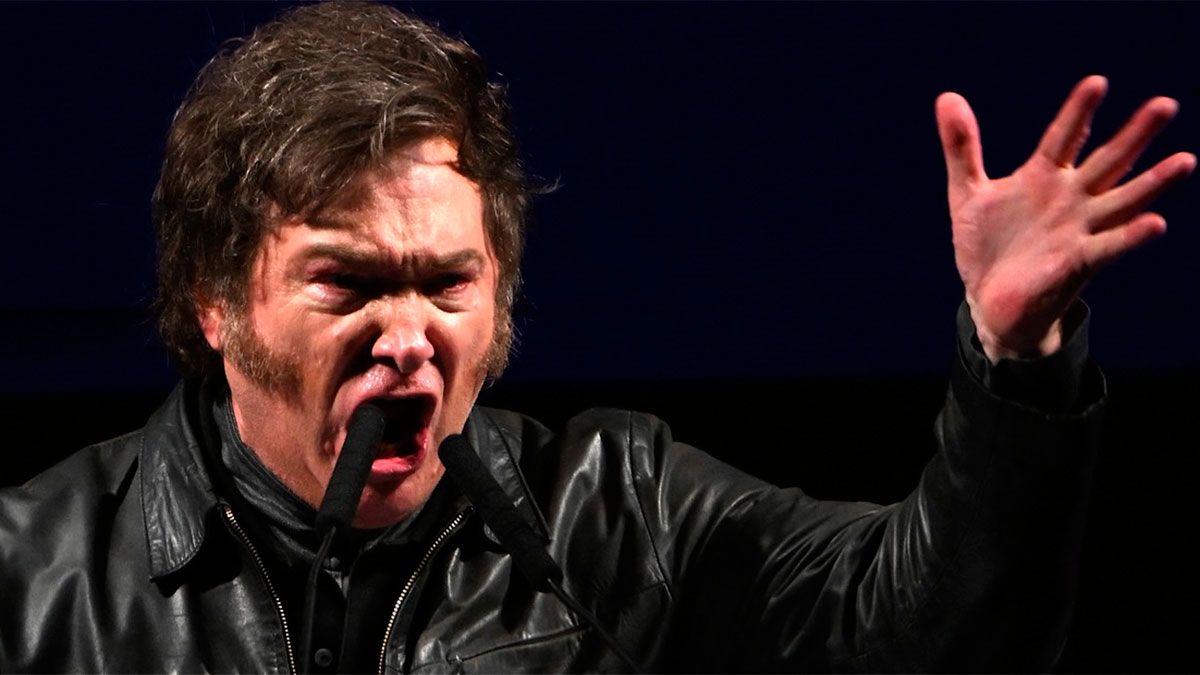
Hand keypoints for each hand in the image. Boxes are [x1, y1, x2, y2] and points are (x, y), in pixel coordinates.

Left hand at [936, 75, 1194, 361]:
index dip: (1078, 112)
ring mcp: (1079, 230)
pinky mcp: (1077, 263)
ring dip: (1153, 183)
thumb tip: (947, 97)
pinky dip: (1130, 236)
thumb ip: (962, 148)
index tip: (1097, 83)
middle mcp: (1070, 199)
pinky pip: (1109, 247)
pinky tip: (1155, 224)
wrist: (988, 302)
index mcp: (1043, 177)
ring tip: (1186, 160)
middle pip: (1108, 160)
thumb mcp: (966, 193)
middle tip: (1165, 104)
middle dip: (1135, 134)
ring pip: (1123, 200)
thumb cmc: (986, 246)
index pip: (1064, 137)